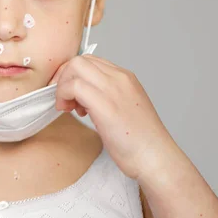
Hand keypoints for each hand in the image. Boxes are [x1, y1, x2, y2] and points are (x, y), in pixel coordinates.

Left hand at [49, 54, 175, 179]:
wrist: (155, 157)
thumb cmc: (139, 141)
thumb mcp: (123, 108)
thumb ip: (106, 95)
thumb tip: (81, 96)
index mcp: (125, 78)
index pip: (91, 61)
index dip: (73, 74)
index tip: (70, 93)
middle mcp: (120, 78)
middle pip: (80, 60)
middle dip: (64, 77)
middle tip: (65, 99)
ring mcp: (113, 89)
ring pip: (75, 67)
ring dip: (63, 85)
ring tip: (69, 107)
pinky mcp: (106, 105)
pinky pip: (74, 86)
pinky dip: (64, 95)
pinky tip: (70, 111)